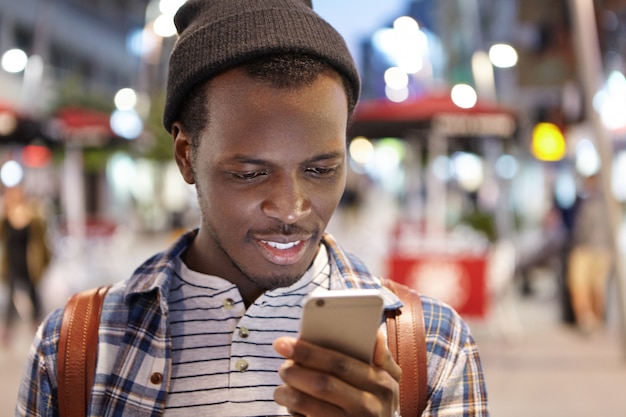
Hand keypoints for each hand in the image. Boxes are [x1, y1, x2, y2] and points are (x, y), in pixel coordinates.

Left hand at [273, 331, 401, 416]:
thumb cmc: (379, 401)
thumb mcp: (390, 379)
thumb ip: (383, 356)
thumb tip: (375, 334)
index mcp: (380, 383)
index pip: (339, 363)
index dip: (308, 351)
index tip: (285, 343)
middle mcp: (368, 407)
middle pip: (322, 384)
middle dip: (295, 371)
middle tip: (282, 366)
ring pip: (310, 406)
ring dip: (289, 394)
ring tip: (281, 389)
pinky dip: (294, 413)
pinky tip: (290, 407)